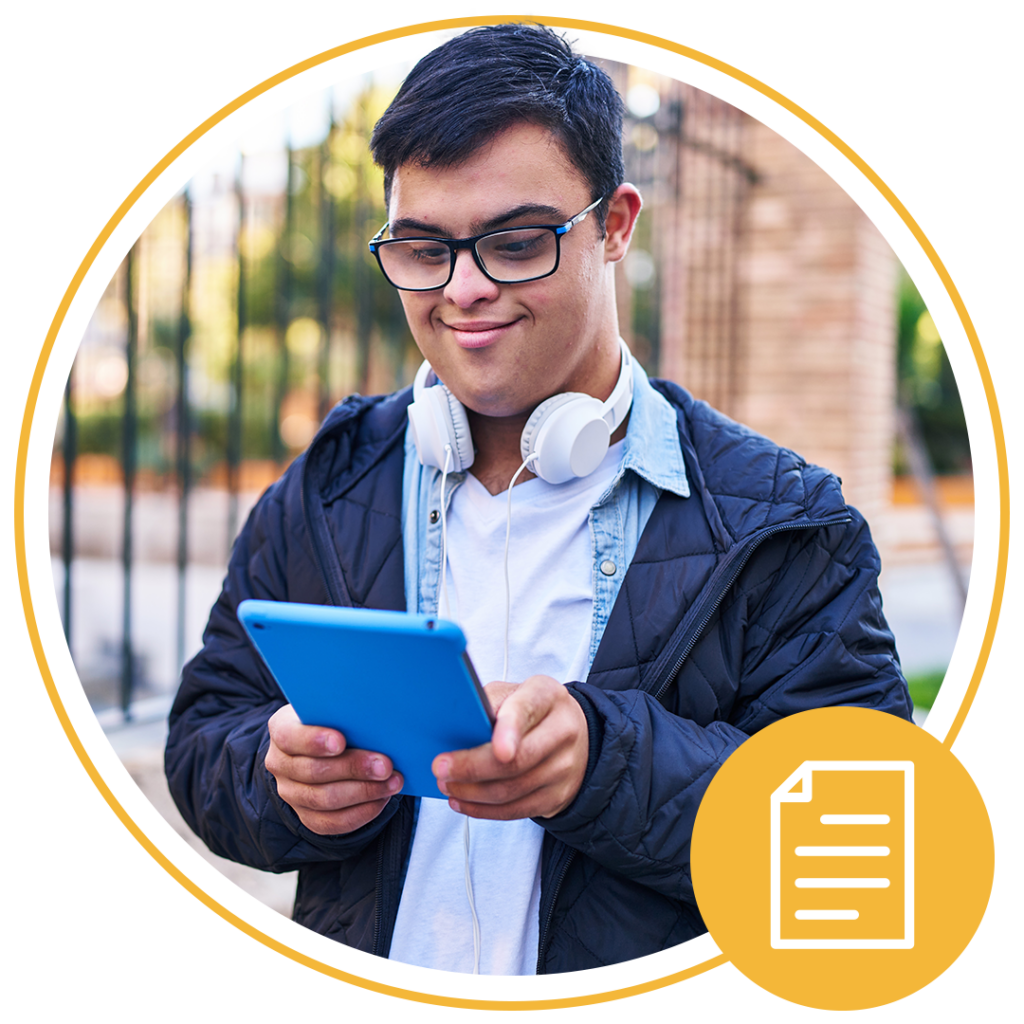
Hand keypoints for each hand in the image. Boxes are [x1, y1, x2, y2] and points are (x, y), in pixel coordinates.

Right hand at [265, 704, 402, 834]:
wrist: (324, 745)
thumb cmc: (334, 719)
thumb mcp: (333, 708)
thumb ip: (345, 711)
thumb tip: (375, 718)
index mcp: (281, 729)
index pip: (290, 737)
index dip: (314, 740)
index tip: (341, 741)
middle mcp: (280, 763)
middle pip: (313, 772)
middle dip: (353, 769)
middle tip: (385, 765)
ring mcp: (291, 793)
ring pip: (324, 800)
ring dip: (364, 792)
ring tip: (393, 782)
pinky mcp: (306, 816)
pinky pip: (332, 822)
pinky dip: (361, 812)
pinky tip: (382, 799)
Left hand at [431, 675, 588, 820]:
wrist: (571, 733)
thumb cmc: (531, 710)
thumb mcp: (512, 693)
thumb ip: (488, 704)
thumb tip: (453, 725)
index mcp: (547, 696)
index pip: (526, 711)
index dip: (510, 731)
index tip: (495, 749)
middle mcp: (562, 731)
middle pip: (517, 760)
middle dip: (472, 768)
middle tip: (441, 768)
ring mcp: (564, 768)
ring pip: (512, 790)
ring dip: (472, 792)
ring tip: (447, 784)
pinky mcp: (557, 796)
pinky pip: (516, 810)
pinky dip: (484, 809)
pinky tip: (463, 801)